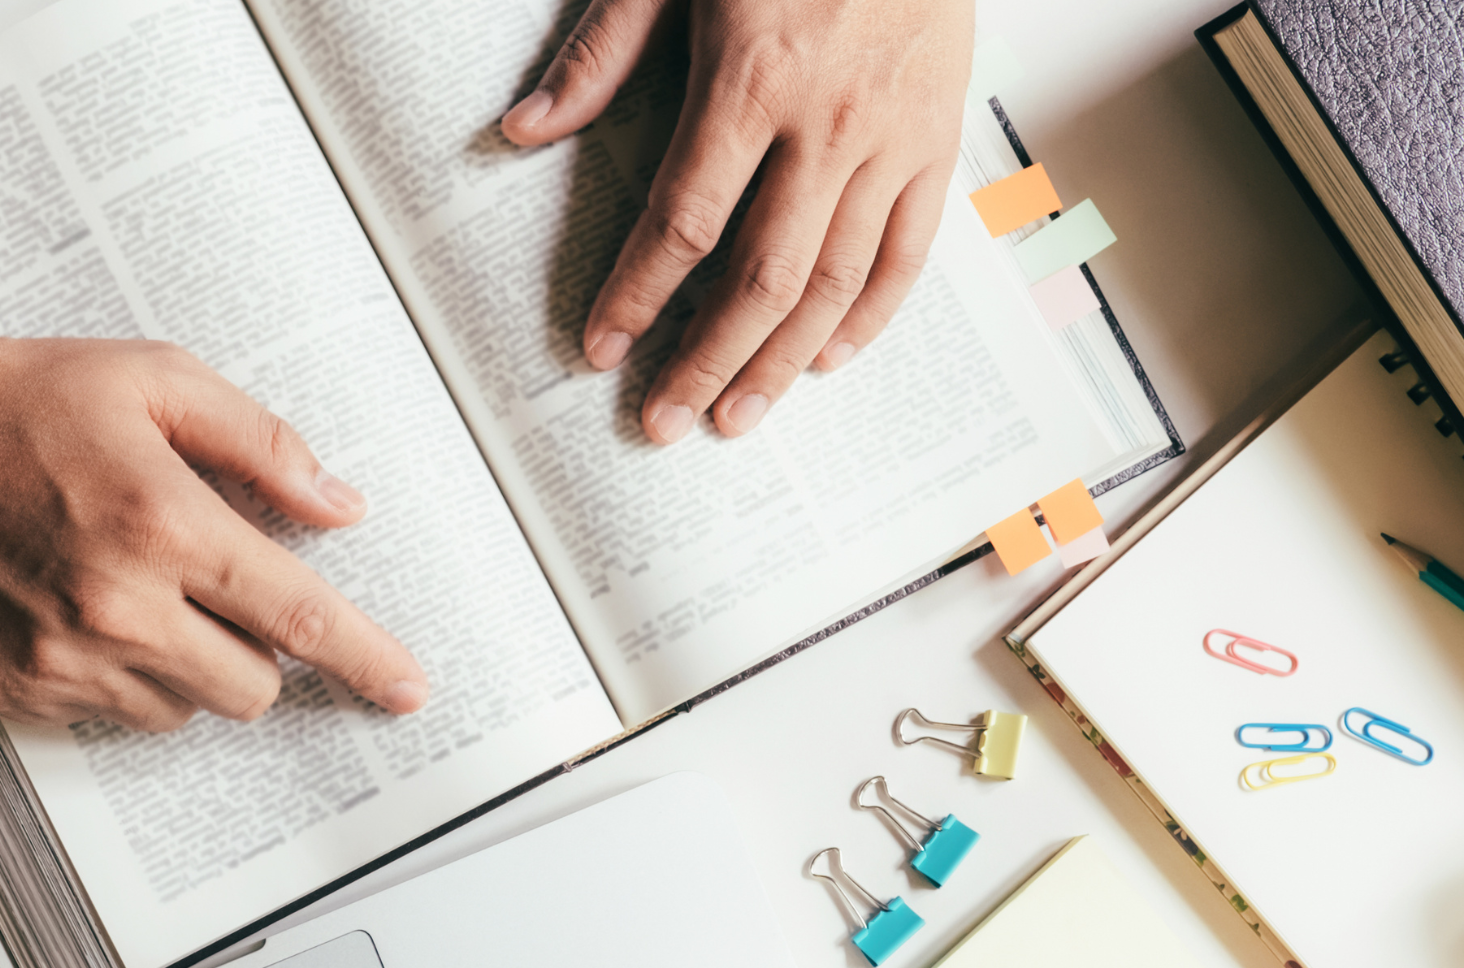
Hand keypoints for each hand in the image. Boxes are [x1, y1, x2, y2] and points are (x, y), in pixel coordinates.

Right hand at [0, 325, 428, 730]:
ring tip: (129, 586)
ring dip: (184, 665)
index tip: (407, 690)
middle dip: (256, 649)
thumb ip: (262, 446)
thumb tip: (338, 507)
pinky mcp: (7, 689)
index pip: (299, 618)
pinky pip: (105, 717)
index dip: (366, 659)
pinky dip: (115, 677)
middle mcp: (114, 606)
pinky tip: (74, 606)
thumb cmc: (13, 397)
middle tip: (214, 588)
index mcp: (163, 525)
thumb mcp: (157, 381)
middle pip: (250, 688)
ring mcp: (56, 658)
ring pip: (180, 711)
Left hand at [501, 0, 972, 443]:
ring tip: (736, 416)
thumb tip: (524, 129)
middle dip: (706, 361)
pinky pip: (908, 250)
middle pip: (762, 278)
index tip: (601, 348)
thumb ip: (603, 51)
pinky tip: (828, 359)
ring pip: (835, 282)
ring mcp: (892, 137)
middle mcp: (828, 123)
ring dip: (781, 363)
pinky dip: (870, 315)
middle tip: (664, 420)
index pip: (685, 222)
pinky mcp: (939, 136)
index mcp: (753, 78)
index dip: (637, 295)